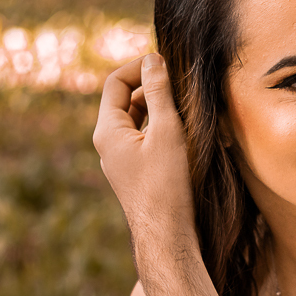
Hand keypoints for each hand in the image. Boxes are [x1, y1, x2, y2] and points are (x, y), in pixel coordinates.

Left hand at [93, 54, 195, 240]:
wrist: (167, 235)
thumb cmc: (167, 185)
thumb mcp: (167, 131)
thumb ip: (160, 93)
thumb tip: (153, 60)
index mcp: (107, 131)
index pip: (116, 83)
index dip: (140, 68)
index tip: (168, 66)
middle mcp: (109, 144)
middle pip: (126, 101)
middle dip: (153, 88)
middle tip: (183, 85)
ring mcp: (121, 160)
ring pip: (138, 122)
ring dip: (160, 109)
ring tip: (188, 108)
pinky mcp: (136, 173)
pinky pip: (145, 140)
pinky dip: (162, 130)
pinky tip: (187, 135)